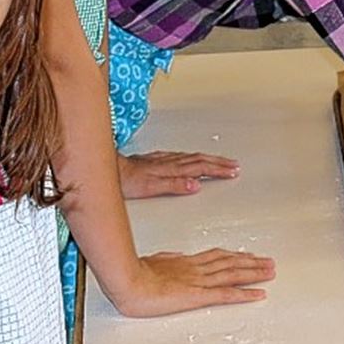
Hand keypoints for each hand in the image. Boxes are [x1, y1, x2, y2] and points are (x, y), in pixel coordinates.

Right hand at [115, 248, 275, 316]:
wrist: (128, 280)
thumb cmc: (134, 273)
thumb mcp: (153, 262)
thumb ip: (167, 260)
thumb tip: (176, 258)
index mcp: (186, 262)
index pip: (217, 257)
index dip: (234, 256)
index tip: (247, 255)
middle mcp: (197, 268)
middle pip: (230, 263)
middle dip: (252, 263)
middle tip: (269, 262)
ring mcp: (200, 281)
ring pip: (234, 275)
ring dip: (255, 273)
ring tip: (270, 272)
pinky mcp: (199, 295)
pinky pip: (227, 294)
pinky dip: (245, 293)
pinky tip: (258, 294)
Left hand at [118, 149, 239, 198]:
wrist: (110, 170)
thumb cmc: (126, 181)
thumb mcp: (150, 188)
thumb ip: (174, 186)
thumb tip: (195, 185)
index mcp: (172, 169)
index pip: (201, 168)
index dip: (218, 170)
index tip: (233, 172)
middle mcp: (169, 162)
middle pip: (200, 160)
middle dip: (219, 163)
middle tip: (234, 165)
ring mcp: (163, 159)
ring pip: (192, 156)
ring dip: (209, 158)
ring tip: (220, 161)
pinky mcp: (156, 159)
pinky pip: (181, 156)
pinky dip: (193, 157)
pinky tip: (192, 158)